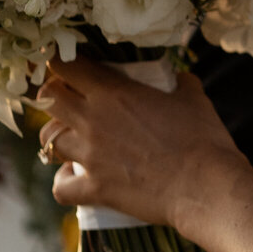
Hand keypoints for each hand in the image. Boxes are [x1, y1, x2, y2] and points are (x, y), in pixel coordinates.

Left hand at [39, 60, 239, 227]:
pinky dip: (63, 181)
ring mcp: (90, 156)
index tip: (70, 66)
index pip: (65, 65)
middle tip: (70, 101)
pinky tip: (75, 176)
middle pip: (47, 98)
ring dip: (56, 137)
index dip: (62, 62)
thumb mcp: (194, 98)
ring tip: (73, 139)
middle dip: (53, 96)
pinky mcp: (95, 189)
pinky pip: (60, 186)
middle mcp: (92, 120)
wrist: (205, 187)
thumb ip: (180, 83)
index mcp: (113, 92)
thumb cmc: (204, 140)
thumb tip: (179, 78)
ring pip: (47, 140)